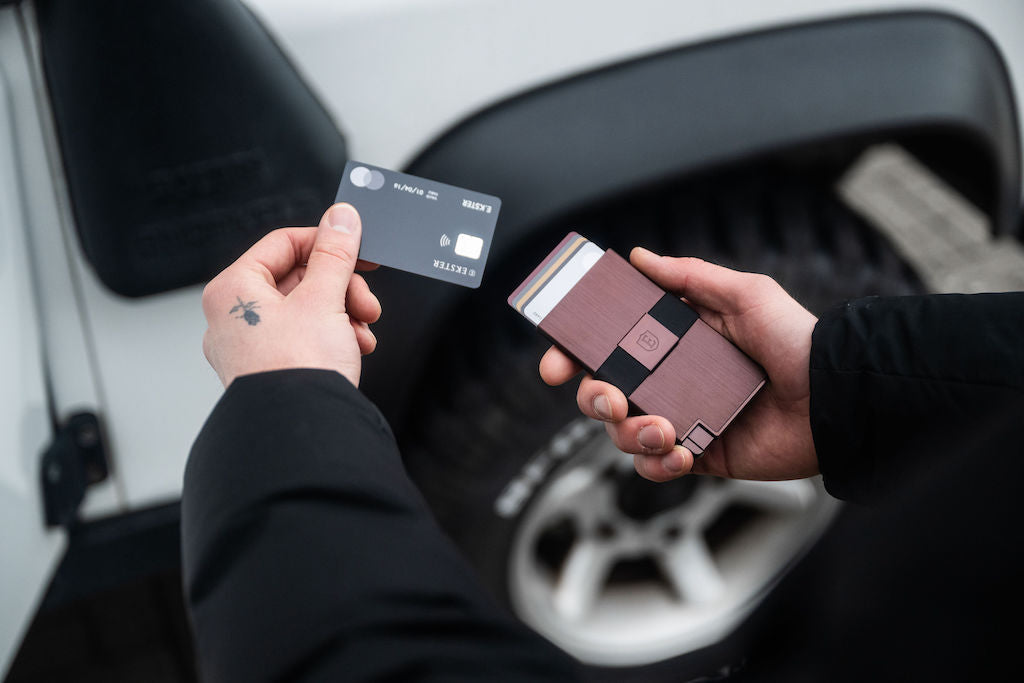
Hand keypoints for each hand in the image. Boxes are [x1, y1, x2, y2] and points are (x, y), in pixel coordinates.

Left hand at [201, 203, 380, 387]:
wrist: (301, 431)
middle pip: (298, 279)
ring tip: (363, 329)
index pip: (283, 243)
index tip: (358, 247)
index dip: (326, 242)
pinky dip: (333, 338)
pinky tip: (355, 347)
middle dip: (341, 288)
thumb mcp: (324, 298)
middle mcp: (233, 317)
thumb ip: (336, 254)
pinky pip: (303, 339)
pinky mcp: (268, 371)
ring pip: (305, 310)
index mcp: (233, 290)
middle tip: (365, 299)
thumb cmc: (297, 369)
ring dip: (343, 314)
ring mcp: (248, 348)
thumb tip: (341, 218)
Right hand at [539, 248, 817, 482]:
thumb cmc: (796, 341)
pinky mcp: (698, 454)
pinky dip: (658, 464)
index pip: (607, 346)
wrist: (835, 398)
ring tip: (665, 429)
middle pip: (601, 393)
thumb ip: (688, 276)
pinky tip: (682, 452)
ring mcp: (681, 418)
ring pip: (622, 433)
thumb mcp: (744, 294)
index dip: (573, 354)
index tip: (557, 363)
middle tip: (613, 398)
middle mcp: (669, 380)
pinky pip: (655, 467)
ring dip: (631, 434)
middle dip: (593, 398)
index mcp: (671, 341)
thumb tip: (637, 257)